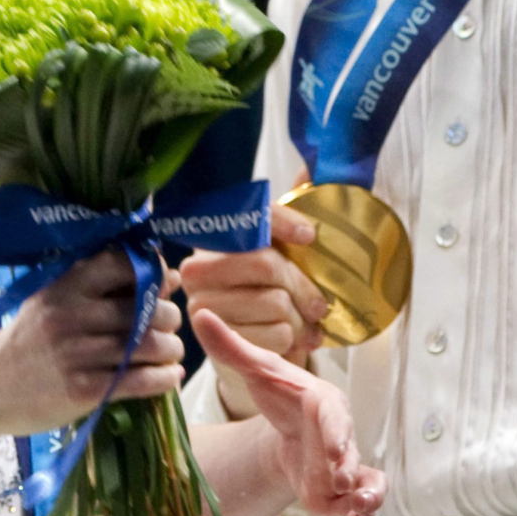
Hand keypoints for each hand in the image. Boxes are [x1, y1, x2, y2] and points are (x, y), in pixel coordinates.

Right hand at [0, 251, 184, 434]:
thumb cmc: (29, 340)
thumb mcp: (54, 301)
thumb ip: (105, 287)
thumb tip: (169, 275)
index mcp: (66, 286)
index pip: (125, 265)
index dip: (155, 272)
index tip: (164, 284)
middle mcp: (71, 315)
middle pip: (147, 309)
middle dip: (169, 317)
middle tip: (169, 326)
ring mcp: (77, 354)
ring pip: (149, 345)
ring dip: (171, 349)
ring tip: (170, 352)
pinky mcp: (83, 390)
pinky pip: (140, 380)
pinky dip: (164, 378)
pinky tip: (169, 375)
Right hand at [178, 203, 331, 412]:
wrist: (246, 349)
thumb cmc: (264, 291)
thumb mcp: (276, 249)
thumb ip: (291, 208)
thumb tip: (312, 167)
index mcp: (210, 239)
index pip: (250, 219)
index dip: (283, 224)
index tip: (310, 236)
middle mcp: (197, 269)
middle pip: (268, 265)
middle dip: (303, 286)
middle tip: (319, 302)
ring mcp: (204, 308)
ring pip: (276, 304)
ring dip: (301, 318)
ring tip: (303, 323)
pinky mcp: (216, 345)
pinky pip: (276, 336)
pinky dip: (295, 341)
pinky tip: (294, 339)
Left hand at [192, 310, 383, 515]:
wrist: (290, 426)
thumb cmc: (280, 392)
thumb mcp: (256, 369)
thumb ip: (231, 346)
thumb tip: (200, 313)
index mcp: (324, 402)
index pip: (334, 414)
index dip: (335, 431)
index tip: (331, 448)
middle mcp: (341, 434)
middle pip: (351, 450)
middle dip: (348, 466)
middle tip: (340, 480)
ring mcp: (343, 465)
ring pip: (367, 480)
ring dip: (368, 495)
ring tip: (360, 508)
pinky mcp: (339, 492)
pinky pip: (360, 505)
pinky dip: (362, 515)